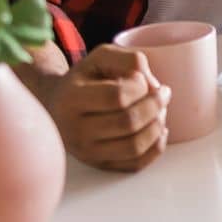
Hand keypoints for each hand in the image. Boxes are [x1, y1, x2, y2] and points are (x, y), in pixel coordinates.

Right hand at [42, 44, 169, 171]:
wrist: (58, 106)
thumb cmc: (85, 79)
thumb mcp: (101, 57)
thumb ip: (129, 58)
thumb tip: (152, 85)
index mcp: (72, 98)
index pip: (117, 96)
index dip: (139, 85)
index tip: (141, 79)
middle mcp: (75, 130)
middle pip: (128, 123)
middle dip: (155, 105)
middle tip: (163, 93)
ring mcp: (87, 152)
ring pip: (134, 147)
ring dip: (158, 126)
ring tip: (160, 111)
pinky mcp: (100, 165)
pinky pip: (135, 164)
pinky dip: (155, 147)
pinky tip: (158, 130)